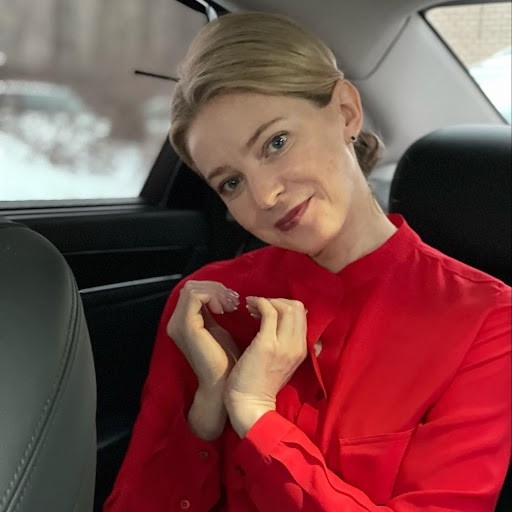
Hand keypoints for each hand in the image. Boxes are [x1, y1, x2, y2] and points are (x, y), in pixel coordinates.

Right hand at [166, 280, 239, 389]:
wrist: (223, 383)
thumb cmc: (225, 360)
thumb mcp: (217, 328)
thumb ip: (212, 311)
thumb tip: (220, 294)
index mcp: (181, 322)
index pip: (192, 291)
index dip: (214, 290)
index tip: (232, 301)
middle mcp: (175, 322)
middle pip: (191, 286)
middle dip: (216, 289)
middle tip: (233, 301)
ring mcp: (178, 324)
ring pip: (193, 288)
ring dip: (216, 292)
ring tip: (230, 306)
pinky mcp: (187, 326)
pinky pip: (195, 296)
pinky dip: (212, 297)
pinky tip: (224, 310)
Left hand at [225, 296, 307, 436]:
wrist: (250, 406)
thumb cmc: (259, 385)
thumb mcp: (281, 364)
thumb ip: (285, 345)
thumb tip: (280, 325)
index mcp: (302, 350)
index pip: (303, 315)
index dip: (285, 306)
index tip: (268, 310)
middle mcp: (297, 346)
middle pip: (298, 307)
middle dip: (277, 300)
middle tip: (259, 305)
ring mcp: (284, 345)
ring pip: (286, 306)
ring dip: (267, 300)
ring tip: (251, 306)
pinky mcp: (267, 344)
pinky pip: (269, 312)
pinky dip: (259, 302)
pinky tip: (248, 307)